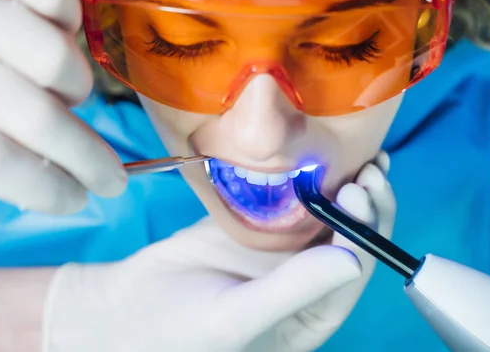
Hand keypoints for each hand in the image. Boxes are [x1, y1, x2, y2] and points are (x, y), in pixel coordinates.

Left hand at [0, 0, 126, 213]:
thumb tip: (37, 179)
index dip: (47, 191)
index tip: (77, 200)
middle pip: (42, 122)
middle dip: (91, 161)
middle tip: (112, 180)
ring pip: (60, 62)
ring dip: (71, 87)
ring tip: (57, 90)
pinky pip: (61, 1)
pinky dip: (65, 22)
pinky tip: (47, 30)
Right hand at [43, 152, 394, 351]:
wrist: (122, 311)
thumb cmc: (176, 332)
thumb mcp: (235, 318)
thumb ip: (293, 291)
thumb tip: (352, 260)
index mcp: (309, 315)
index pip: (351, 272)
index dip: (364, 233)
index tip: (360, 194)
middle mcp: (303, 281)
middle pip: (347, 239)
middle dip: (363, 207)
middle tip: (367, 172)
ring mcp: (279, 251)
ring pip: (324, 216)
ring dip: (344, 188)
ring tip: (362, 156)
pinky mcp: (253, 226)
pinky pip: (285, 199)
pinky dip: (304, 179)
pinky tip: (317, 156)